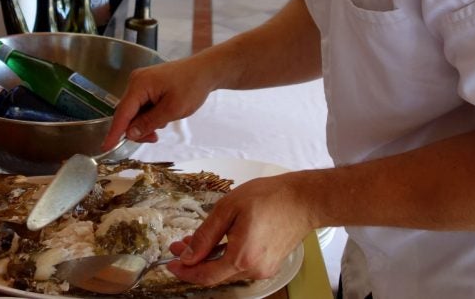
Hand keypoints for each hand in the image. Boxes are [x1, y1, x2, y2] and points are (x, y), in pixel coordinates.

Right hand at [100, 57, 215, 150]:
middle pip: (127, 113)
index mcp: (139, 84)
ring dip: (146, 122)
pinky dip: (150, 115)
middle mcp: (136, 81)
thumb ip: (149, 122)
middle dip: (137, 128)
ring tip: (165, 122)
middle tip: (154, 138)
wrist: (206, 70)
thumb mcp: (172, 110)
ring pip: (135, 111)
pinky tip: (163, 116)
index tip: (105, 148)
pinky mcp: (148, 84)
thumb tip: (129, 134)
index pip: (122, 113)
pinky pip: (142, 105)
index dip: (114, 132)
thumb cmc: (192, 87)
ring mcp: (141, 82)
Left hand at [166, 174, 315, 285]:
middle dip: (194, 262)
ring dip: (209, 259)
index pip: (205, 276)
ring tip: (197, 241)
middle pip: (215, 275)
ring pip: (227, 271)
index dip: (184, 271)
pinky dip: (226, 257)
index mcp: (242, 257)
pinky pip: (241, 266)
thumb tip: (187, 255)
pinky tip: (218, 243)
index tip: (171, 263)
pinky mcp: (269, 265)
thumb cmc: (270, 198)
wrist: (303, 199)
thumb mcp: (228, 209)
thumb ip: (205, 235)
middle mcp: (254, 269)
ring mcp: (263, 269)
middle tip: (179, 246)